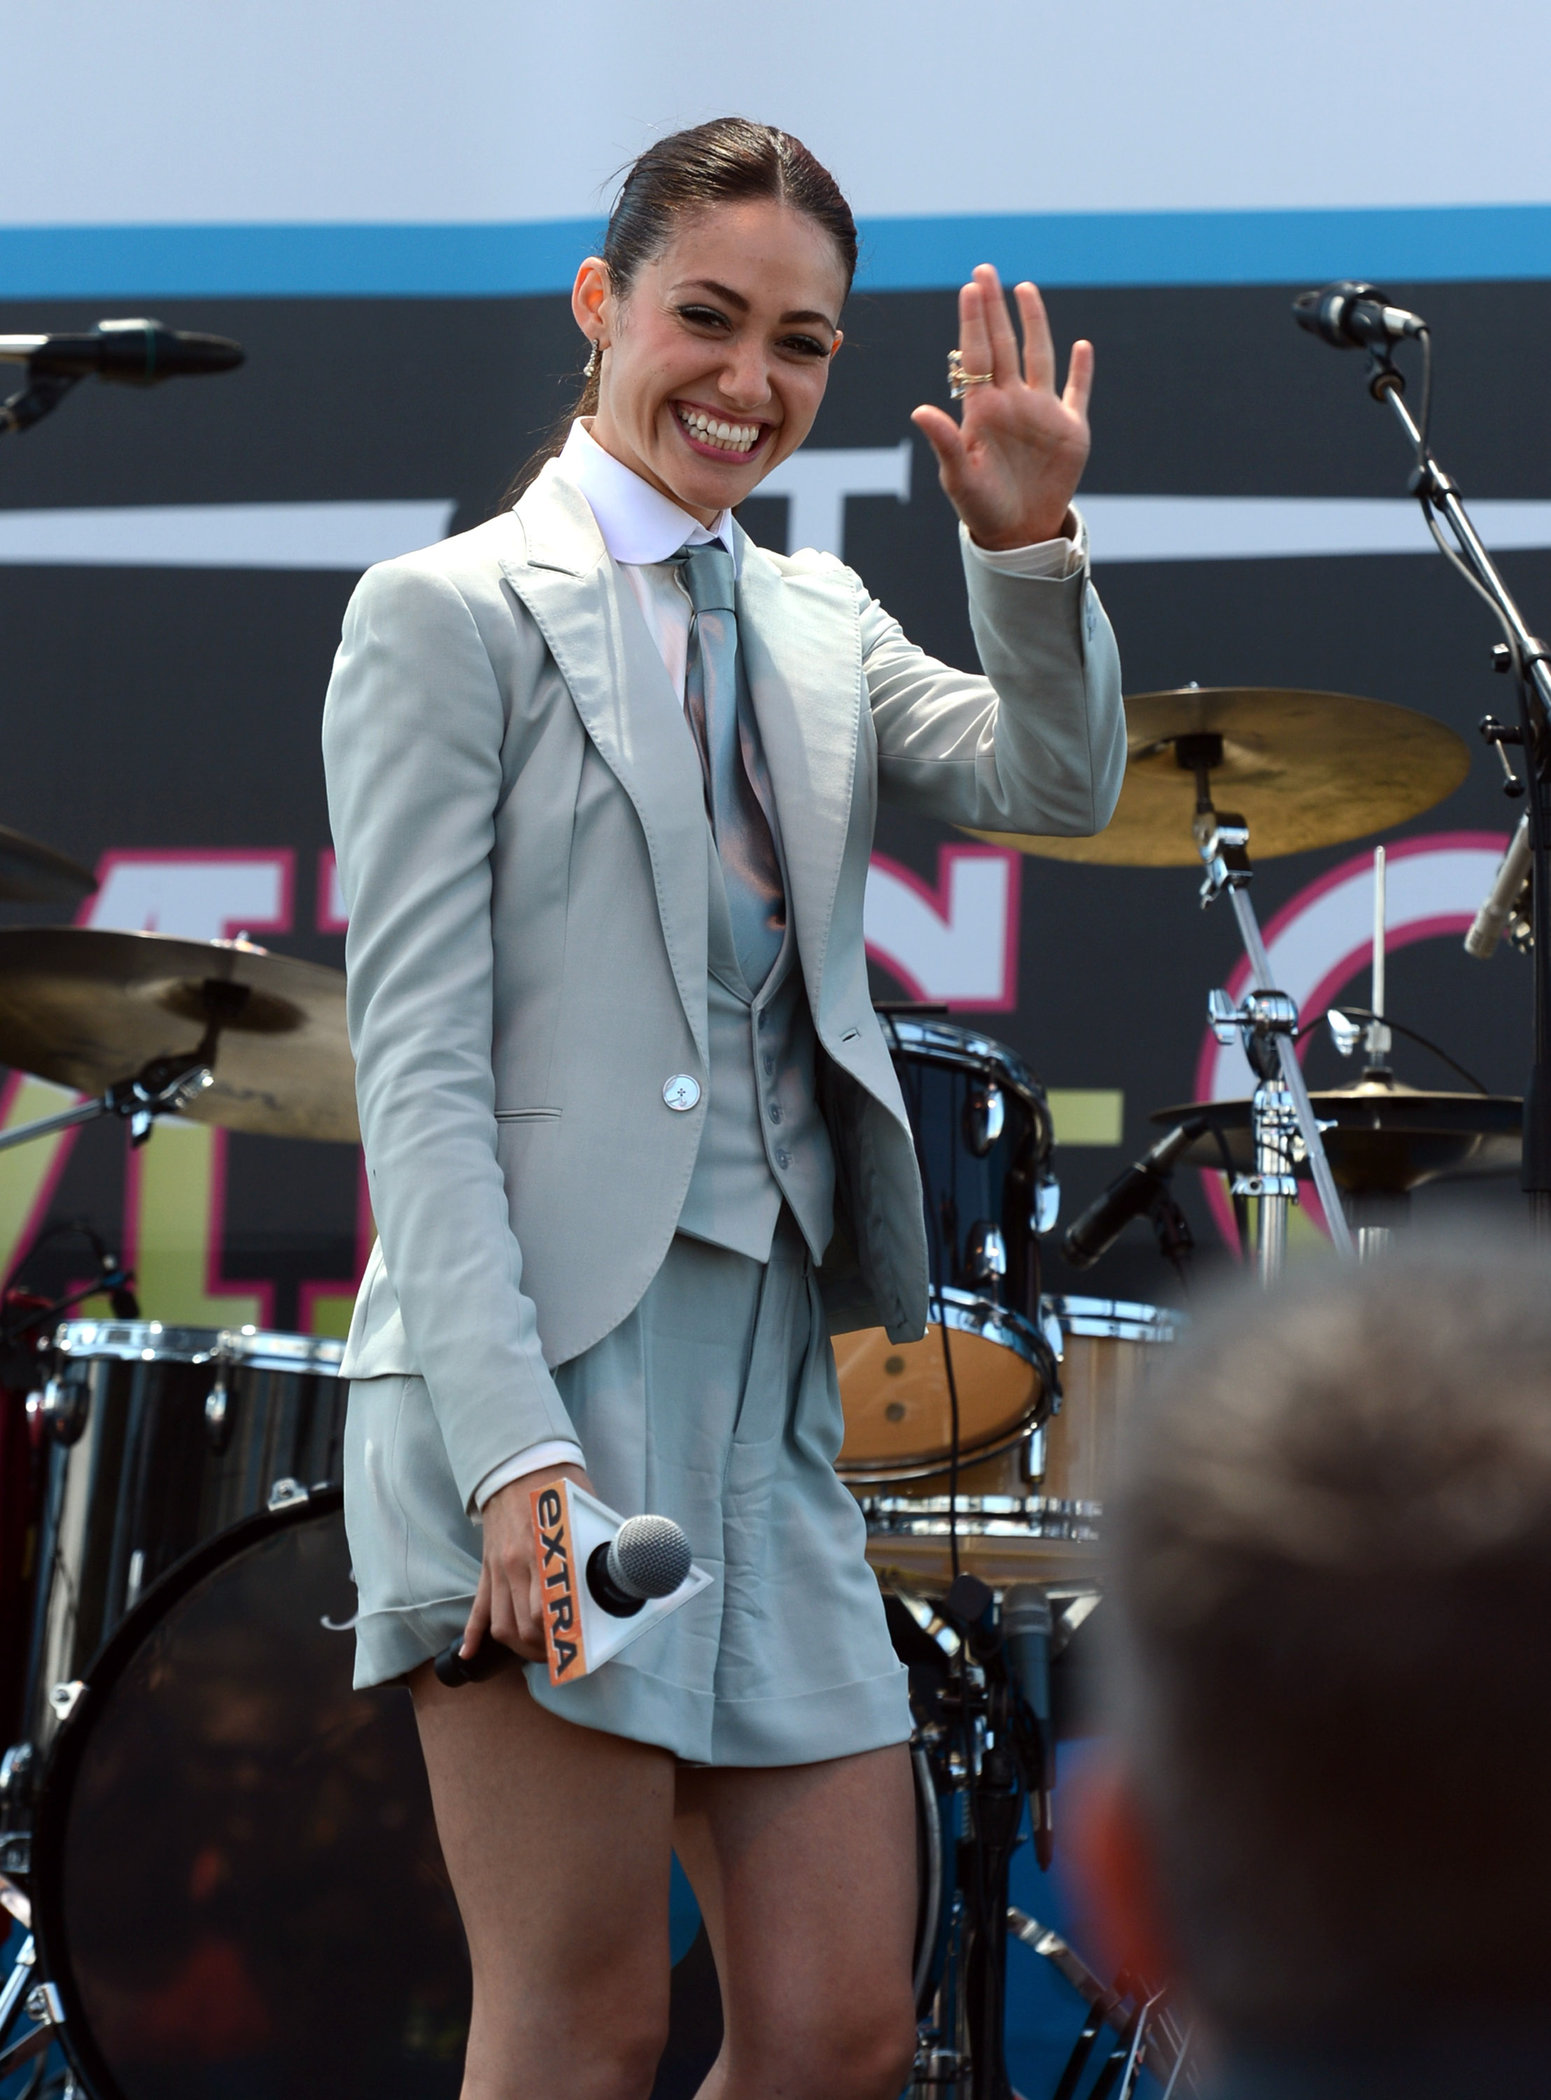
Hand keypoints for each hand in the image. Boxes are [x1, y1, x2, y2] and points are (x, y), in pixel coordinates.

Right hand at [460, 1461, 593, 1664]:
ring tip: (536, 1653)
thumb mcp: (586, 1514)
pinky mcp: (488, 1567)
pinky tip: (470, 1653)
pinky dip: (472, 1633)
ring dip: (518, 1646)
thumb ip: (600, 1544)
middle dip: (543, 1649)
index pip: (545, 1612)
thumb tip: (627, 1567)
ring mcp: (498, 1569)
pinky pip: (478, 1606)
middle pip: (524, 1625)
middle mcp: (516, 1565)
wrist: (519, 1464)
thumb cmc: (559, 1487)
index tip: (576, 1647)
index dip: (561, 1637)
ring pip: (501, 1623)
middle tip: (561, 1654)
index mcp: (543, 1552)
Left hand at [911, 264, 1092, 550]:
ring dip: (1034, 323)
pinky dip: (1081, 370)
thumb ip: (944, 441)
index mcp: (982, 409)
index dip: (974, 321)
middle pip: (1004, 344)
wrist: (1017, 534)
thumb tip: (918, 410)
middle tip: (985, 270)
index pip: (977, 355)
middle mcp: (1011, 402)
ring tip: (1025, 289)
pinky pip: (1076, 392)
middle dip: (994, 308)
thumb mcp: (959, 477)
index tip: (970, 287)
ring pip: (1039, 356)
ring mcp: (1041, 412)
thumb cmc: (981, 508)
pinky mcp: (1069, 429)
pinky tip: (1081, 345)